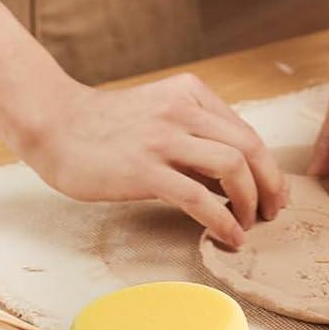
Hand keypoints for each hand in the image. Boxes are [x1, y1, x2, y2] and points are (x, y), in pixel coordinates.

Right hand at [21, 74, 285, 247]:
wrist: (54, 125)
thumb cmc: (106, 127)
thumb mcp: (160, 115)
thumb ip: (195, 138)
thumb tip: (235, 179)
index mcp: (190, 93)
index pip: (246, 131)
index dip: (267, 167)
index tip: (273, 192)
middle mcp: (182, 109)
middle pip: (250, 146)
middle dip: (270, 184)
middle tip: (273, 212)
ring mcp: (163, 138)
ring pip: (232, 166)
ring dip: (251, 201)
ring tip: (250, 225)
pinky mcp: (144, 169)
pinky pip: (198, 197)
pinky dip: (222, 220)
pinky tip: (228, 237)